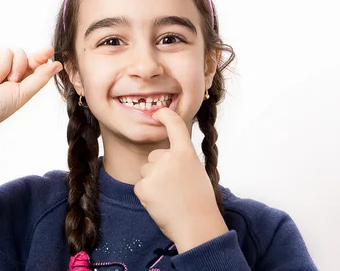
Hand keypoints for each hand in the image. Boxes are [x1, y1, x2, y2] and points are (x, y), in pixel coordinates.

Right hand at [0, 46, 61, 145]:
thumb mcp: (22, 94)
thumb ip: (40, 78)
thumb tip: (57, 64)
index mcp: (19, 79)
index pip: (33, 62)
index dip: (41, 56)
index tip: (49, 51)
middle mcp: (6, 69)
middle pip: (22, 54)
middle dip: (19, 67)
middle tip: (10, 82)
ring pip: (8, 51)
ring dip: (3, 69)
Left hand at [133, 107, 228, 252]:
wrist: (197, 226)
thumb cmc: (199, 202)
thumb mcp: (195, 171)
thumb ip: (180, 159)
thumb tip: (163, 155)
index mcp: (186, 152)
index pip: (174, 125)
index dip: (165, 115)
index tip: (158, 113)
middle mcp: (169, 158)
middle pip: (154, 156)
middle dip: (159, 169)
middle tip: (175, 188)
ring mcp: (155, 172)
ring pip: (146, 171)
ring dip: (153, 183)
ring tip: (170, 197)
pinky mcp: (143, 187)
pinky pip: (140, 186)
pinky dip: (148, 195)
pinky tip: (161, 204)